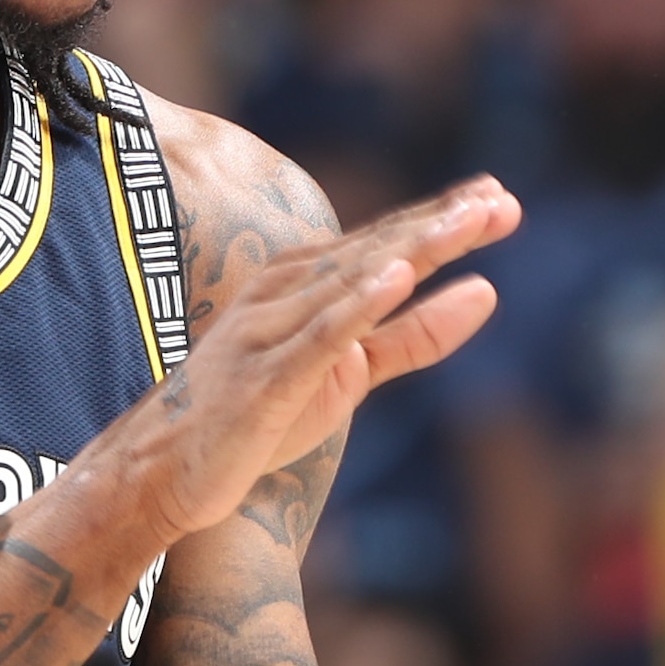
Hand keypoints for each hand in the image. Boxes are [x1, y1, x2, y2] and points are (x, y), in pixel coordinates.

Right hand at [96, 180, 517, 546]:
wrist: (163, 470)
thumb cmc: (259, 414)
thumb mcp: (353, 371)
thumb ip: (416, 334)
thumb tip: (488, 290)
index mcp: (306, 284)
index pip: (385, 242)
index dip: (442, 219)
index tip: (498, 195)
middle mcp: (286, 293)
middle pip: (375, 251)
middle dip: (440, 225)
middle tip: (500, 200)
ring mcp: (271, 332)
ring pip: (351, 282)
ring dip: (411, 249)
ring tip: (466, 222)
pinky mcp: (264, 378)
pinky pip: (317, 337)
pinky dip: (356, 304)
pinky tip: (396, 278)